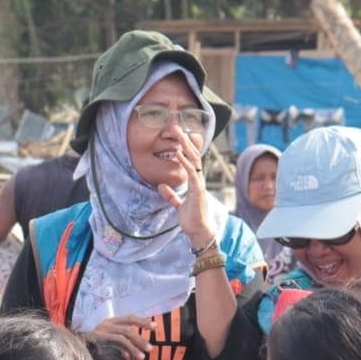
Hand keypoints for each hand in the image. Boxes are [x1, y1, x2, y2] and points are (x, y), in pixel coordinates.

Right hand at [88, 315, 155, 359]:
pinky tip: (132, 358)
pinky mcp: (99, 338)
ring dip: (136, 345)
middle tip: (150, 347)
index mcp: (109, 322)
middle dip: (141, 337)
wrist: (73, 351)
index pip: (129, 318)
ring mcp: (101, 330)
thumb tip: (132, 352)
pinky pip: (117, 342)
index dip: (142, 321)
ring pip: (125, 334)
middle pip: (128, 326)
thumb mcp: (107, 344)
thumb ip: (120, 345)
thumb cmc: (91, 349)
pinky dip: (127, 349)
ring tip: (144, 355)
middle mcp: (105, 324)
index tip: (155, 326)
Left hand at [158, 130, 212, 247]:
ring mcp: (199, 184)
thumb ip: (170, 196)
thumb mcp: (178, 205)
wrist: (199, 231)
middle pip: (194, 155)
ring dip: (186, 146)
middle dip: (186, 141)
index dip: (186, 147)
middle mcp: (199, 180)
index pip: (192, 160)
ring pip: (194, 160)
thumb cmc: (191, 219)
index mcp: (195, 182)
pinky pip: (192, 172)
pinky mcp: (198, 190)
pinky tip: (178, 153)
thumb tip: (161, 186)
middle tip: (178, 128)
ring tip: (178, 135)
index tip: (179, 135)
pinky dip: (185, 162)